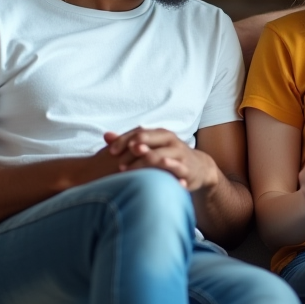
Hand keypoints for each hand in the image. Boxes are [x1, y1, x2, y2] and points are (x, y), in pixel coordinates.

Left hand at [103, 128, 220, 191]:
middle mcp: (170, 141)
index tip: (110, 152)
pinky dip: (169, 169)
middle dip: (133, 151)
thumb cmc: (168, 156)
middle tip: (118, 164)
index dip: (124, 141)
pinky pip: (177, 168)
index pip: (139, 132)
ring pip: (160, 156)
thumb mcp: (152, 146)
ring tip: (129, 170)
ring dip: (144, 162)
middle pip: (149, 142)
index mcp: (161, 134)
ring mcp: (179, 154)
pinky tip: (157, 169)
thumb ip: (129, 141)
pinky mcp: (186, 169)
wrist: (198, 167)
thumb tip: (106, 136)